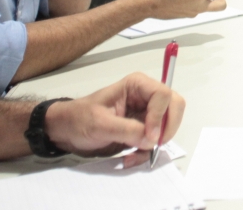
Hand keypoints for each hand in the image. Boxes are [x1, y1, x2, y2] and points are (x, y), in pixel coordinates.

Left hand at [44, 72, 184, 166]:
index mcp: (137, 85)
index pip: (163, 95)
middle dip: (167, 128)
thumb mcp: (101, 124)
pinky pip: (157, 140)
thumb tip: (151, 140)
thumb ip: (127, 129)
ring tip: (133, 155)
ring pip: (169, 125)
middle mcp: (147, 96)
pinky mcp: (144, 128)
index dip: (161, 116)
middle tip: (153, 145)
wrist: (67, 131)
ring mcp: (147, 113)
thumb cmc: (80, 120)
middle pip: (175, 106)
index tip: (149, 137)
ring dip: (156, 144)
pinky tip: (129, 157)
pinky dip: (147, 152)